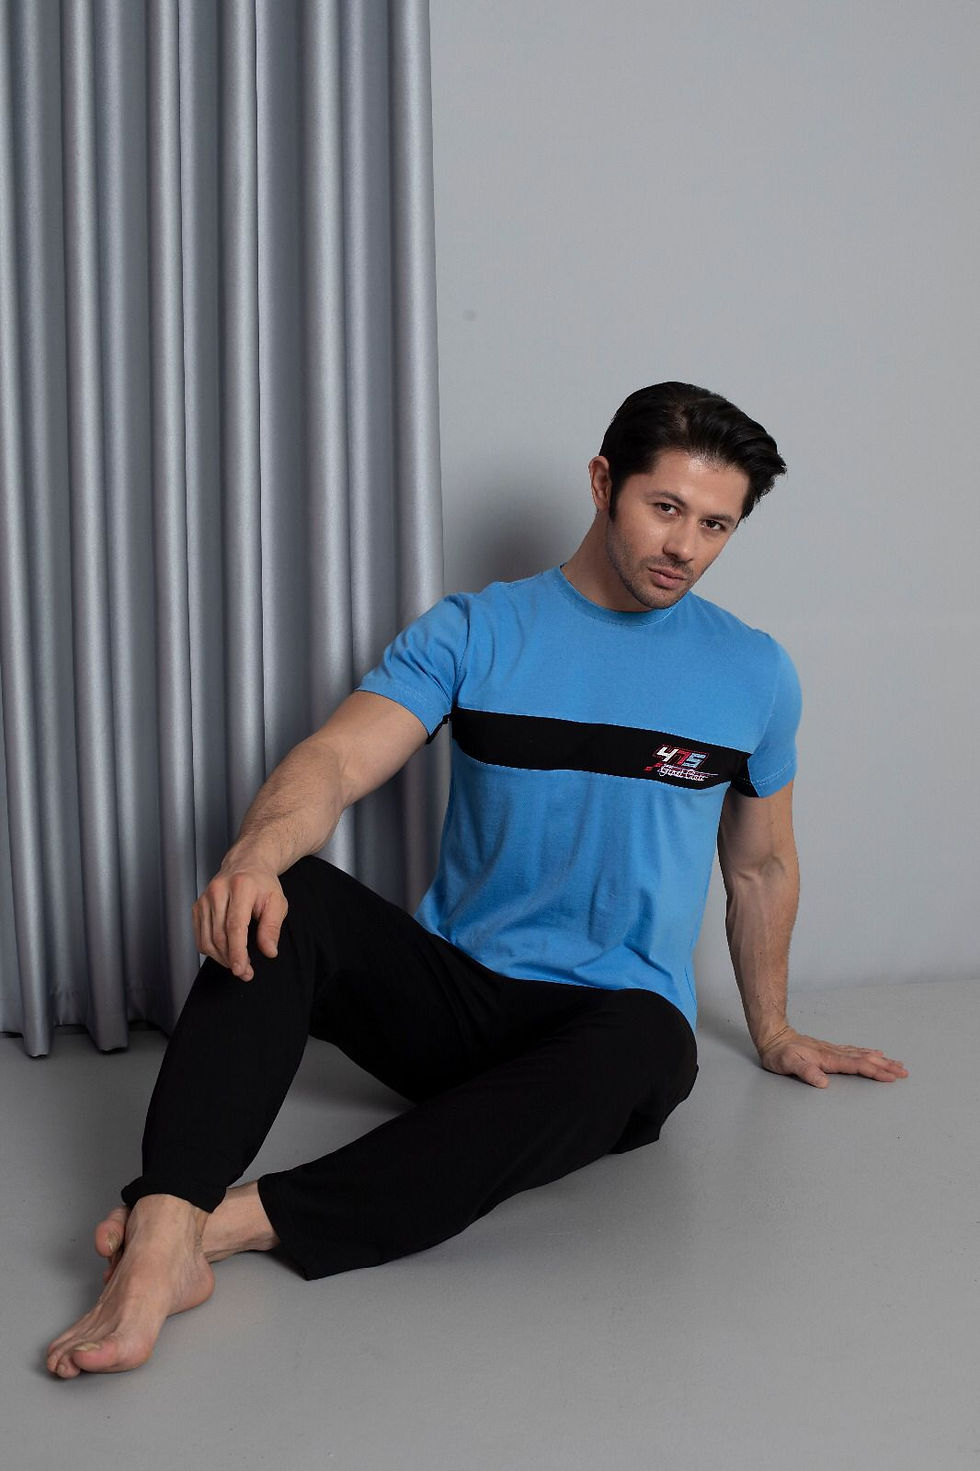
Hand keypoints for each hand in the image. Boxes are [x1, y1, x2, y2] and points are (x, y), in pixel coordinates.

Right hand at [192, 862, 287, 980]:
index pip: (235, 926)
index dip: (237, 951)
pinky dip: (211, 950)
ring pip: (207, 939)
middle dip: (232, 959)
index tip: (242, 970)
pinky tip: (225, 953)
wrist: (246, 865)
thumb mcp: (277, 902)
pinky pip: (200, 936)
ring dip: (221, 958)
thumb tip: (269, 951)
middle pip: (219, 935)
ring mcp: (204, 898)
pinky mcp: (197, 906)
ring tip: (238, 964)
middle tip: (245, 973)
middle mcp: (218, 890)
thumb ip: (272, 927)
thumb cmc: (262, 884)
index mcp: (241, 886)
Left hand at [757, 1025, 908, 1087]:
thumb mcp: (788, 1064)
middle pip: (866, 1059)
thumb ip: (806, 1072)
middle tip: (904, 1072)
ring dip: (881, 1060)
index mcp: (828, 1059)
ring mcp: (833, 1050)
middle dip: (886, 1066)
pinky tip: (874, 1052)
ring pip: (862, 1054)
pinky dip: (868, 1052)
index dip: (875, 1071)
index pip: (857, 1066)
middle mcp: (834, 1053)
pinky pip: (854, 1051)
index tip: (891, 1077)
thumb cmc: (779, 1053)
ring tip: (897, 1063)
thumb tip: (823, 1083)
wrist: (773, 1037)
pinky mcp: (830, 1050)